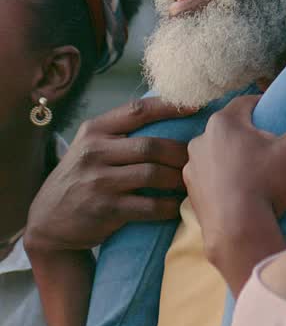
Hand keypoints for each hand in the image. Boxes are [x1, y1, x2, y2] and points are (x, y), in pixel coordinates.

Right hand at [24, 98, 191, 253]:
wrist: (47, 220)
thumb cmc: (79, 176)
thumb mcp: (89, 145)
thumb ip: (119, 132)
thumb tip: (167, 114)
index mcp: (95, 130)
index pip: (137, 110)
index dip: (170, 106)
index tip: (195, 106)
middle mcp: (95, 152)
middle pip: (150, 146)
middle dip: (179, 152)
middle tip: (197, 156)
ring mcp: (99, 181)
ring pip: (151, 174)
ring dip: (177, 178)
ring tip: (190, 180)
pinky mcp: (105, 209)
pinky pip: (146, 207)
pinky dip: (167, 206)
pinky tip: (177, 205)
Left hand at [184, 94, 285, 291]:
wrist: (239, 235)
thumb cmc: (266, 185)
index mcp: (224, 122)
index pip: (247, 103)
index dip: (265, 108)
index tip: (279, 120)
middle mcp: (201, 139)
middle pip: (231, 129)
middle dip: (249, 136)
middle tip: (271, 151)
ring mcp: (192, 168)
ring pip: (218, 153)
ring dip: (232, 158)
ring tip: (255, 175)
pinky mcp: (190, 193)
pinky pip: (210, 178)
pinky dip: (222, 181)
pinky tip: (239, 193)